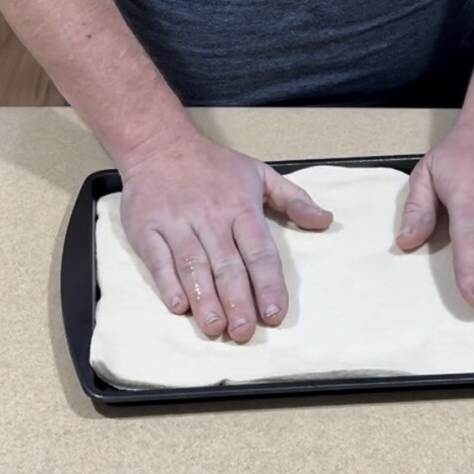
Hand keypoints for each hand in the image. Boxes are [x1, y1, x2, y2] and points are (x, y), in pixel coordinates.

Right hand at [119, 127, 332, 342]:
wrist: (158, 143)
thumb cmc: (212, 165)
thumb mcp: (259, 173)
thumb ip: (293, 199)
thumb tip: (325, 220)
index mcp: (240, 207)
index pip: (259, 250)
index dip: (267, 283)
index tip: (274, 313)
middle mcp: (210, 217)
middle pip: (226, 264)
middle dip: (237, 300)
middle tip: (244, 331)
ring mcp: (176, 223)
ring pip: (193, 265)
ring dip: (204, 298)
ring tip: (215, 327)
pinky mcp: (147, 229)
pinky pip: (158, 260)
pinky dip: (168, 284)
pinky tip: (179, 307)